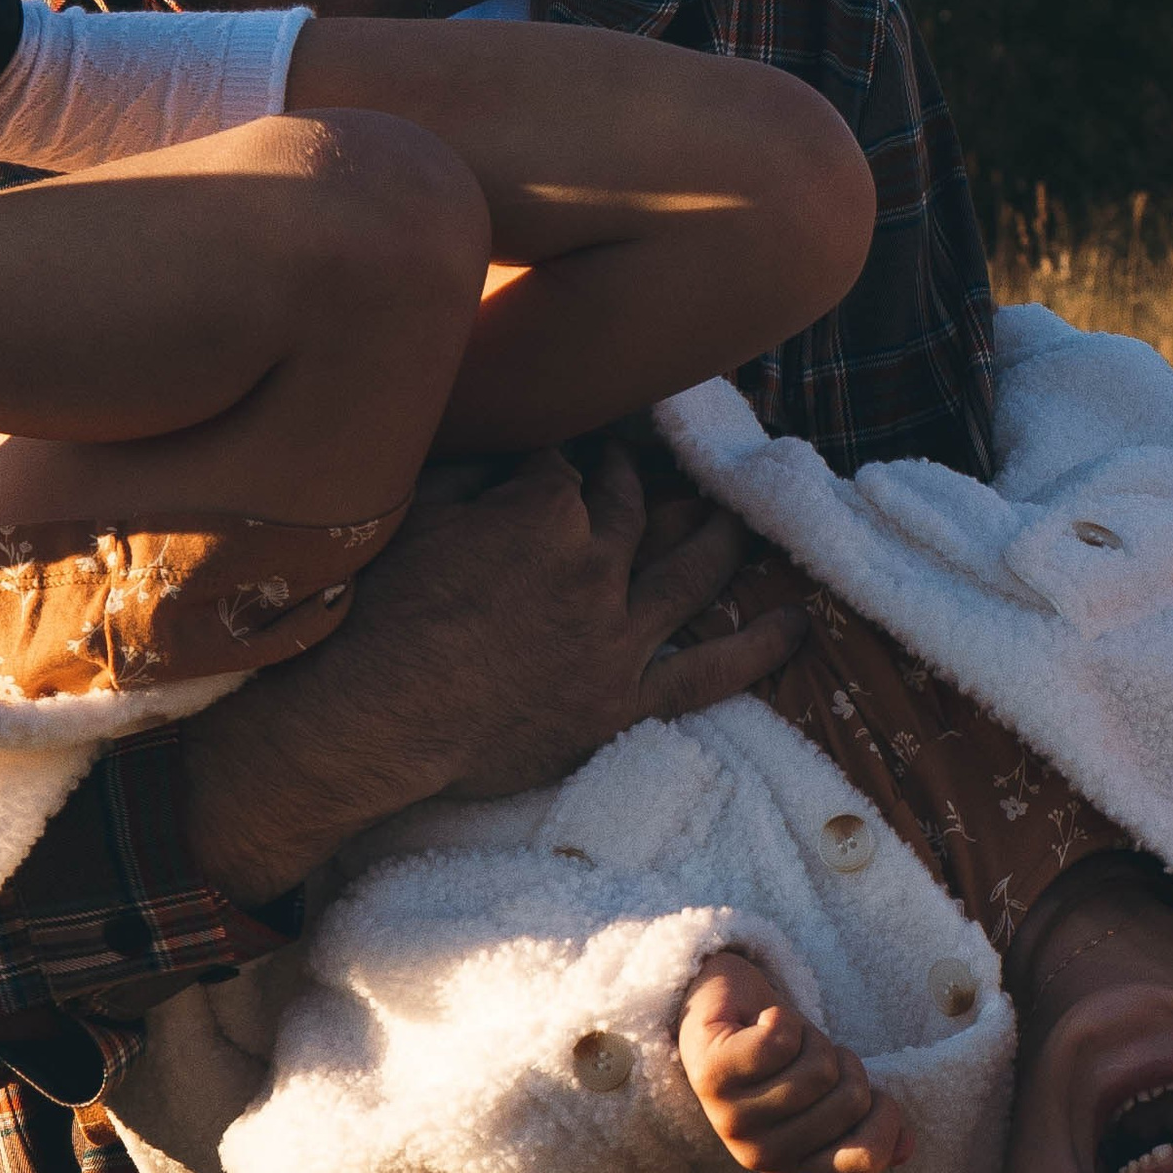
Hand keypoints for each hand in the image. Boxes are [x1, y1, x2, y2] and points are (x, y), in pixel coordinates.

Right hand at [178, 444, 804, 899]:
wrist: (374, 720)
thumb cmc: (375, 616)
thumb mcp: (410, 517)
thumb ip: (469, 476)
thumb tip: (508, 452)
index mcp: (544, 509)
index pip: (570, 468)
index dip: (569, 459)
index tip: (568, 456)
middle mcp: (596, 564)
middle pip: (633, 511)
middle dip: (640, 484)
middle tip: (645, 471)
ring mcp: (618, 636)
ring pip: (690, 573)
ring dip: (719, 538)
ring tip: (739, 517)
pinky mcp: (623, 703)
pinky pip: (710, 674)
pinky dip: (759, 649)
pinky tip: (798, 625)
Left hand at [677, 953, 911, 1172]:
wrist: (721, 1012)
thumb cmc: (783, 1058)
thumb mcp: (833, 1093)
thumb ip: (869, 1124)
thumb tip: (906, 1148)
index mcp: (794, 1170)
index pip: (865, 1159)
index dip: (885, 1115)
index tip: (869, 1091)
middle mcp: (760, 1156)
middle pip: (849, 1101)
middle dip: (844, 1065)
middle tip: (811, 1057)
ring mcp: (732, 1119)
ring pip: (818, 1069)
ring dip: (812, 1039)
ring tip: (785, 1042)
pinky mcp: (712, 1076)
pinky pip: (781, 1041)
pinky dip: (784, 1018)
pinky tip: (760, 1024)